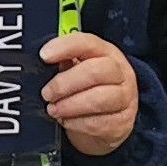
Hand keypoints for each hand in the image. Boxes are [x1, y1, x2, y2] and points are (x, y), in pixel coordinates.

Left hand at [39, 31, 139, 157]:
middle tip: (46, 93)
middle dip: (64, 83)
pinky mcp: (123, 122)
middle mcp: (119, 72)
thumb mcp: (78, 71)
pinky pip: (99, 123)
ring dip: (70, 105)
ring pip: (98, 99)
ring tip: (53, 109)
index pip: (87, 42)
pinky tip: (66, 121)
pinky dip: (78, 123)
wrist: (109, 121)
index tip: (44, 56)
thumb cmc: (89, 90)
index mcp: (105, 52)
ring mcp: (125, 97)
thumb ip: (64, 64)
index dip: (64, 47)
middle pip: (94, 72)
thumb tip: (41, 65)